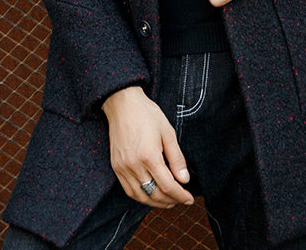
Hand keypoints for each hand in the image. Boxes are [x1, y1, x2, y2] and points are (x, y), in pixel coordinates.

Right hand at [100, 86, 193, 208]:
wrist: (122, 104)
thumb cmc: (147, 114)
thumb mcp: (167, 132)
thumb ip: (176, 158)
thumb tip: (184, 180)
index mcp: (149, 156)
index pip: (167, 186)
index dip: (180, 195)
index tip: (189, 199)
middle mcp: (133, 165)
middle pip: (154, 194)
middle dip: (170, 201)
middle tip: (181, 200)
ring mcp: (122, 168)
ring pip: (140, 196)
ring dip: (156, 203)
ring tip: (168, 201)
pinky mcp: (116, 167)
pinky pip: (129, 190)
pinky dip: (141, 197)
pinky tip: (151, 194)